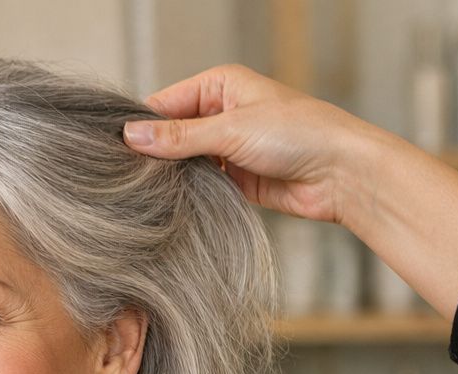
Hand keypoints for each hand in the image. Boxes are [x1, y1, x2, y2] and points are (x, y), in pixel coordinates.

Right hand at [124, 64, 395, 228]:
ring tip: (145, 193)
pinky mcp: (235, 179)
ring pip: (183, 162)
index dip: (141, 126)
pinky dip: (187, 194)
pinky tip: (171, 204)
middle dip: (153, 154)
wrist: (341, 175)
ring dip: (170, 177)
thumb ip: (178, 136)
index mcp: (220, 86)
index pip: (165, 103)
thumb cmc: (300, 134)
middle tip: (125, 177)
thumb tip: (130, 135)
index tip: (116, 149)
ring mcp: (227, 148)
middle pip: (171, 134)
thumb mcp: (231, 130)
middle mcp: (221, 114)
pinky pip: (199, 184)